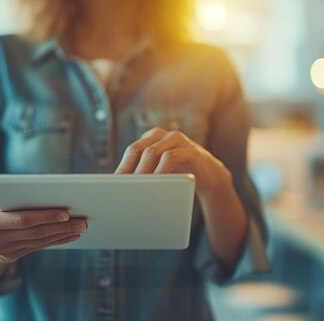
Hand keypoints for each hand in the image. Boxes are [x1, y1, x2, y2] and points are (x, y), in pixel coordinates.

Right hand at [0, 189, 87, 265]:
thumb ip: (6, 188)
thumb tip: (33, 183)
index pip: (23, 219)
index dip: (45, 216)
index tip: (66, 212)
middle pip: (35, 232)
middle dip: (61, 226)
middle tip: (82, 220)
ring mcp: (4, 251)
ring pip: (39, 242)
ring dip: (63, 234)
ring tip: (81, 226)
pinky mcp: (13, 257)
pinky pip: (38, 248)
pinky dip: (57, 241)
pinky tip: (71, 235)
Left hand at [114, 127, 232, 197]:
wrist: (209, 174)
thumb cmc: (179, 173)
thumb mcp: (159, 170)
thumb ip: (144, 172)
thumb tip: (120, 188)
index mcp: (151, 137)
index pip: (132, 150)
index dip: (122, 167)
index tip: (114, 184)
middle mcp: (163, 135)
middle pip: (139, 149)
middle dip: (129, 169)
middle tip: (122, 187)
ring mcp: (177, 140)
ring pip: (152, 152)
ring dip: (143, 171)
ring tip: (137, 187)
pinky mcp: (190, 150)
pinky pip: (171, 157)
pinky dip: (161, 170)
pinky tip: (157, 183)